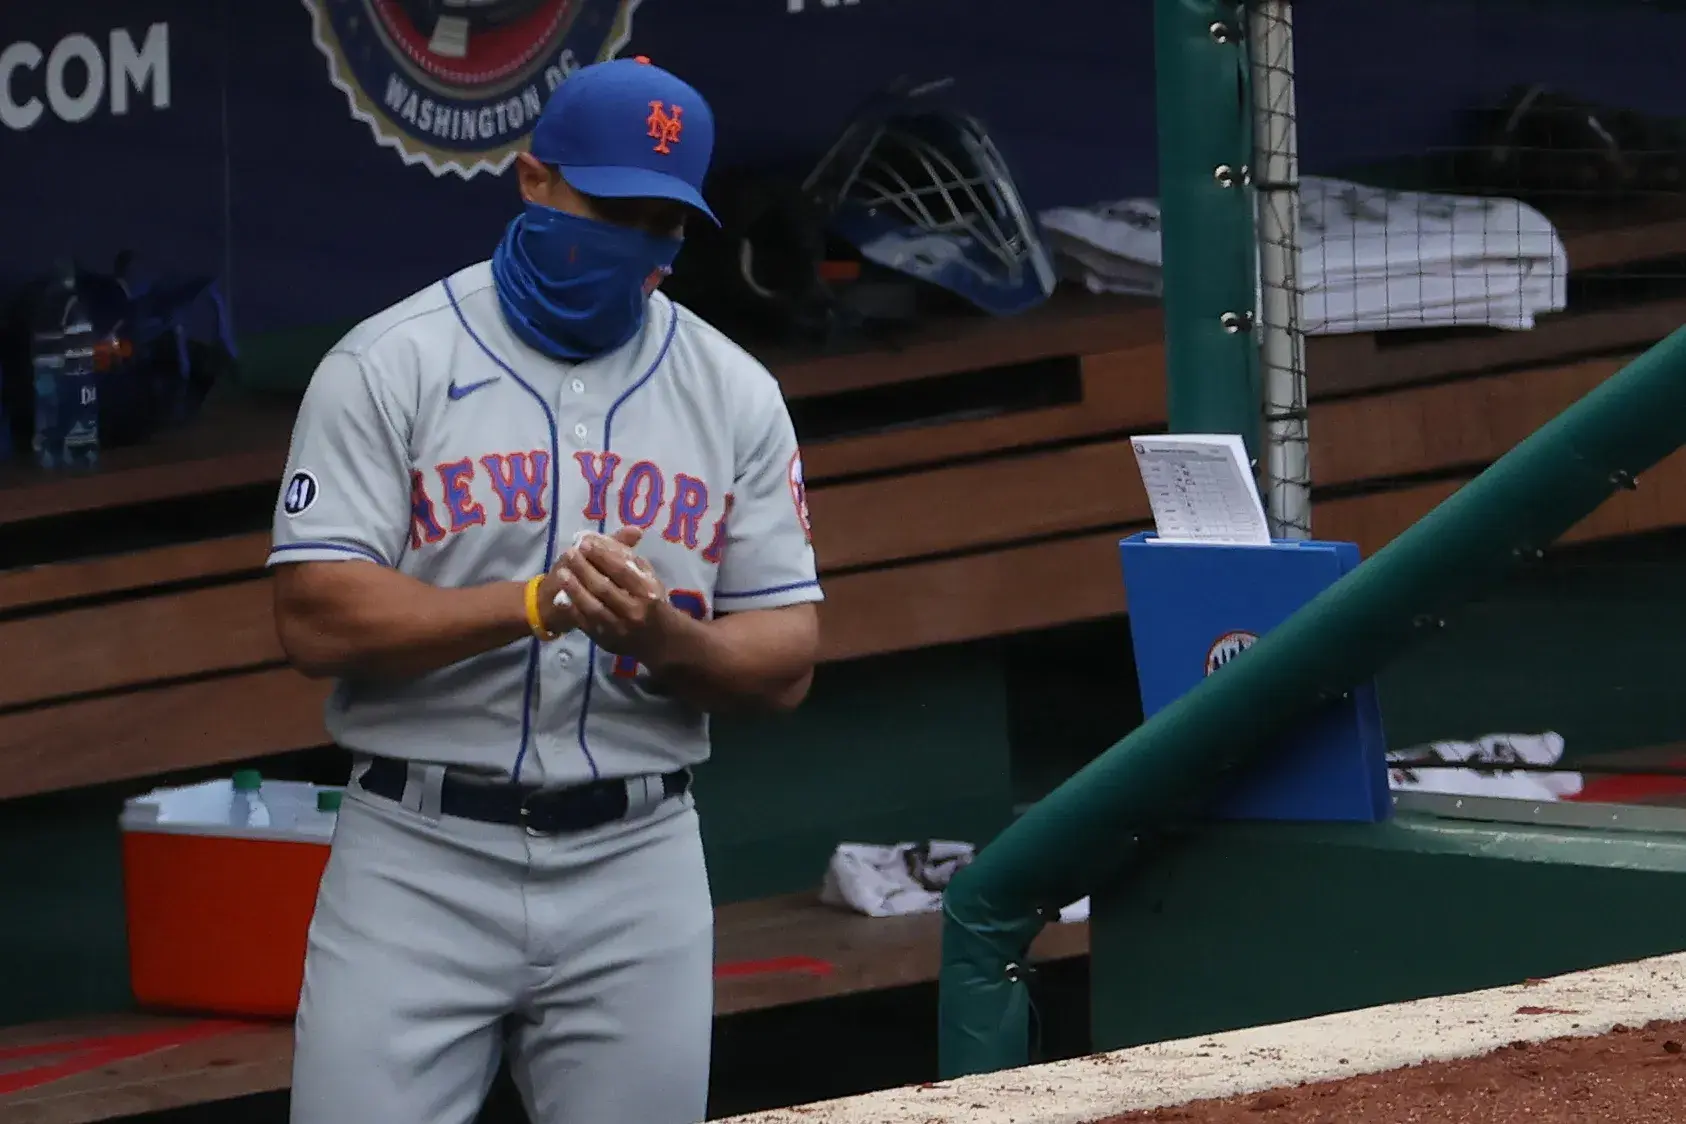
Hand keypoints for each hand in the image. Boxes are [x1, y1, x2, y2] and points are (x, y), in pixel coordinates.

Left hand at [550, 527, 669, 659]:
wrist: (657, 639)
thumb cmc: (651, 600)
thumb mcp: (647, 576)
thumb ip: (632, 556)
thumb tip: (621, 531)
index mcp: (648, 592)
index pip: (622, 570)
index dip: (602, 555)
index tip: (586, 542)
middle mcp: (634, 611)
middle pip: (604, 587)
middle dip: (584, 568)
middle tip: (570, 552)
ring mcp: (619, 628)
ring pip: (592, 606)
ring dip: (574, 588)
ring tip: (562, 572)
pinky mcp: (606, 640)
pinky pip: (585, 622)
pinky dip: (573, 607)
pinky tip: (563, 595)